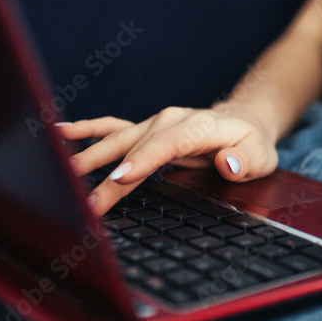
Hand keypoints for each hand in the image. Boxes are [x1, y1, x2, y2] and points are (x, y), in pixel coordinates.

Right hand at [58, 106, 278, 214]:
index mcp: (199, 126)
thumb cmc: (251, 143)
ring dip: (90, 157)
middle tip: (85, 201)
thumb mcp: (261, 155)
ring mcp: (155, 123)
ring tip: (62, 172)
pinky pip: (113, 127)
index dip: (143, 160)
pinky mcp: (146, 130)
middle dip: (109, 174)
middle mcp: (171, 120)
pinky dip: (87, 130)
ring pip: (118, 139)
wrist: (244, 120)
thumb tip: (229, 163)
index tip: (120, 178)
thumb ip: (245, 161)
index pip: (167, 143)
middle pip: (136, 147)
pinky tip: (60, 132)